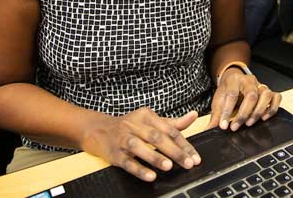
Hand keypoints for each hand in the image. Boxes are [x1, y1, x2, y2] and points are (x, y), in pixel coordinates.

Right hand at [81, 108, 200, 181]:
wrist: (98, 130)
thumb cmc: (130, 126)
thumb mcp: (151, 121)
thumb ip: (173, 122)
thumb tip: (194, 116)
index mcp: (147, 116)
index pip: (169, 130)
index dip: (184, 144)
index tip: (194, 156)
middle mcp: (134, 125)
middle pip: (157, 137)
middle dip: (174, 151)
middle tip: (187, 163)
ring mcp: (123, 139)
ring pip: (140, 147)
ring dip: (155, 157)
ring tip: (169, 166)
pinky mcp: (114, 153)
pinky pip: (127, 162)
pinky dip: (139, 169)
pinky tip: (150, 176)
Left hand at [207, 68, 281, 131]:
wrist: (234, 80)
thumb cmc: (227, 91)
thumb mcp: (219, 101)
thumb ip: (216, 116)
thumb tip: (208, 131)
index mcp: (234, 80)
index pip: (232, 95)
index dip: (227, 112)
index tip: (223, 126)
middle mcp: (249, 81)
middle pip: (251, 95)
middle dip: (243, 113)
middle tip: (236, 127)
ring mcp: (261, 85)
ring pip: (266, 95)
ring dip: (258, 111)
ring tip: (249, 123)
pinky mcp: (269, 91)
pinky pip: (276, 97)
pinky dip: (273, 108)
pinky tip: (264, 118)